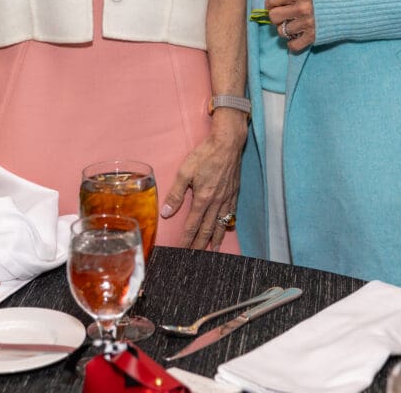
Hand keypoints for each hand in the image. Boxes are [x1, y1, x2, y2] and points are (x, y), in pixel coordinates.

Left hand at [160, 113, 246, 249]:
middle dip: (200, 244)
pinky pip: (231, 213)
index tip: (181, 251)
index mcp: (203, 199)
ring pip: (220, 223)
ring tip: (212, 250)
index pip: (192, 225)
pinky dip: (228, 224)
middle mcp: (216, 202)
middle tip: (195, 257)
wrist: (228, 143)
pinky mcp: (234, 192)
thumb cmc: (205, 155)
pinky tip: (227, 227)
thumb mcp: (185, 171)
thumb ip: (176, 193)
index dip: (186, 240)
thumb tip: (166, 212)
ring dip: (215, 238)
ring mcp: (227, 198)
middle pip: (207, 229)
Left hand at [265, 0, 315, 51]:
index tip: (273, 6)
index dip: (270, 4)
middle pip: (274, 16)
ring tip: (295, 26)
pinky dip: (293, 43)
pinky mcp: (314, 37)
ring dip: (286, 30)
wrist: (357, 7)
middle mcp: (302, 7)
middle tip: (284, 17)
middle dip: (277, 17)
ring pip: (282, 31)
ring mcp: (308, 23)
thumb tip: (279, 1)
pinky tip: (298, 37)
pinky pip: (293, 45)